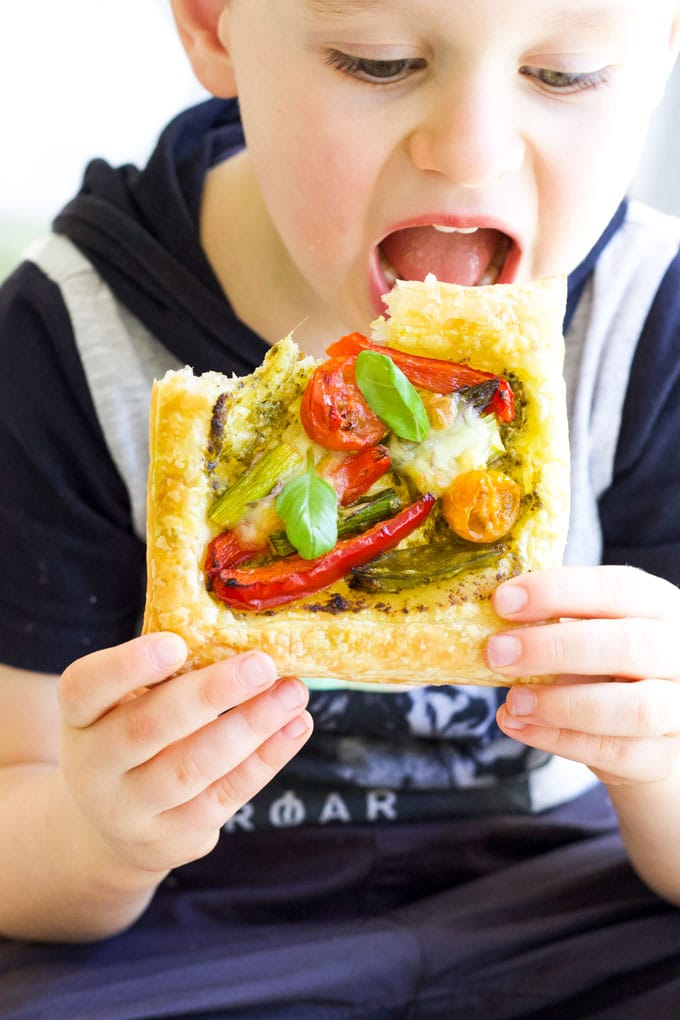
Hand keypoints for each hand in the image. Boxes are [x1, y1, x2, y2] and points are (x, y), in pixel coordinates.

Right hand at [57, 634, 312, 874]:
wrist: (114, 825)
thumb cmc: (133, 736)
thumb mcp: (126, 704)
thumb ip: (166, 675)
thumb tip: (244, 635)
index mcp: (79, 716)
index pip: (86, 687)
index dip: (127, 666)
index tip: (175, 643)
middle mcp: (93, 766)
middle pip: (148, 728)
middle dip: (211, 694)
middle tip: (262, 664)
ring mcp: (131, 810)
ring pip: (193, 767)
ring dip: (251, 726)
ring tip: (292, 693)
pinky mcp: (173, 838)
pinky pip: (226, 795)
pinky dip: (267, 758)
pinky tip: (295, 726)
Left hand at [489, 565, 679, 785]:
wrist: (650, 724)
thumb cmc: (609, 662)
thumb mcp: (593, 629)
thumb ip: (554, 621)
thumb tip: (490, 621)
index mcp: (658, 605)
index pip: (617, 587)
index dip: (558, 591)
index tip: (502, 601)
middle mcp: (679, 652)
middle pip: (627, 645)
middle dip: (554, 648)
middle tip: (497, 653)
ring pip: (634, 708)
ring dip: (561, 704)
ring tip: (512, 701)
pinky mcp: (666, 756)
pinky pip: (619, 753)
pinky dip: (561, 740)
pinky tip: (519, 726)